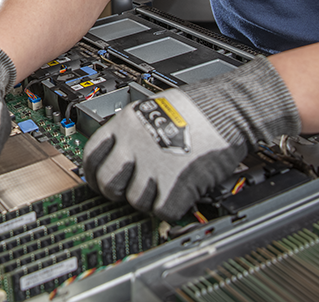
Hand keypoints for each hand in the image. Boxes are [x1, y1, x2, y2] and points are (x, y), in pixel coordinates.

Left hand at [83, 56, 300, 219]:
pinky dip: (169, 208)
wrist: (227, 109)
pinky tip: (177, 195)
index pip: (91, 155)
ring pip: (135, 201)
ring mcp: (154, 166)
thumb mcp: (150, 108)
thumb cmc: (195, 107)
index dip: (92, 173)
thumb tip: (119, 155)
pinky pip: (162, 211)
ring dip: (147, 200)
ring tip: (161, 188)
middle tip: (127, 191)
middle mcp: (134, 146)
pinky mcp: (177, 184)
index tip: (97, 180)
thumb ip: (131, 132)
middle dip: (115, 192)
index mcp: (124, 124)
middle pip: (108, 183)